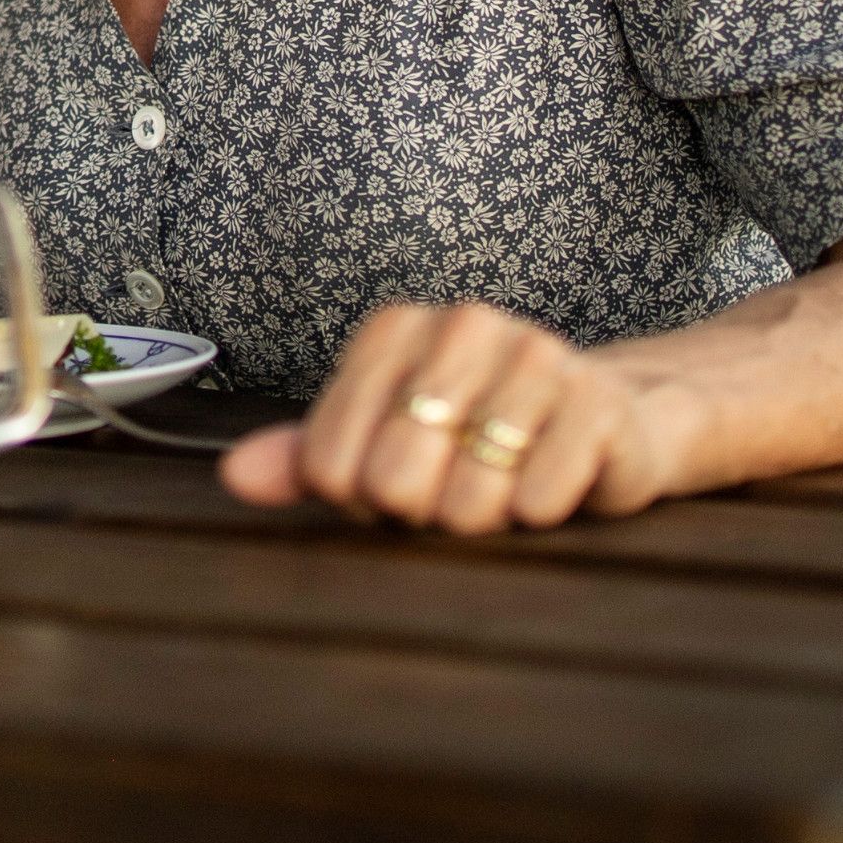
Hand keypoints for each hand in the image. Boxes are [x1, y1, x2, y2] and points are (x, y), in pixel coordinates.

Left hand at [221, 301, 699, 534]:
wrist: (608, 422)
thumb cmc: (477, 439)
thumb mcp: (384, 444)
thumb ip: (308, 458)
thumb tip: (234, 475)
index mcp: (396, 330)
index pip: (330, 460)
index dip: (360, 499)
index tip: (395, 482)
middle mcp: (464, 324)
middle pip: (394, 479)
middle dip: (422, 512)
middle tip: (453, 491)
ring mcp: (537, 354)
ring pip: (468, 497)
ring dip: (484, 518)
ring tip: (505, 489)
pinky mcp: (598, 401)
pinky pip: (537, 496)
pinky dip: (537, 513)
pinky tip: (550, 487)